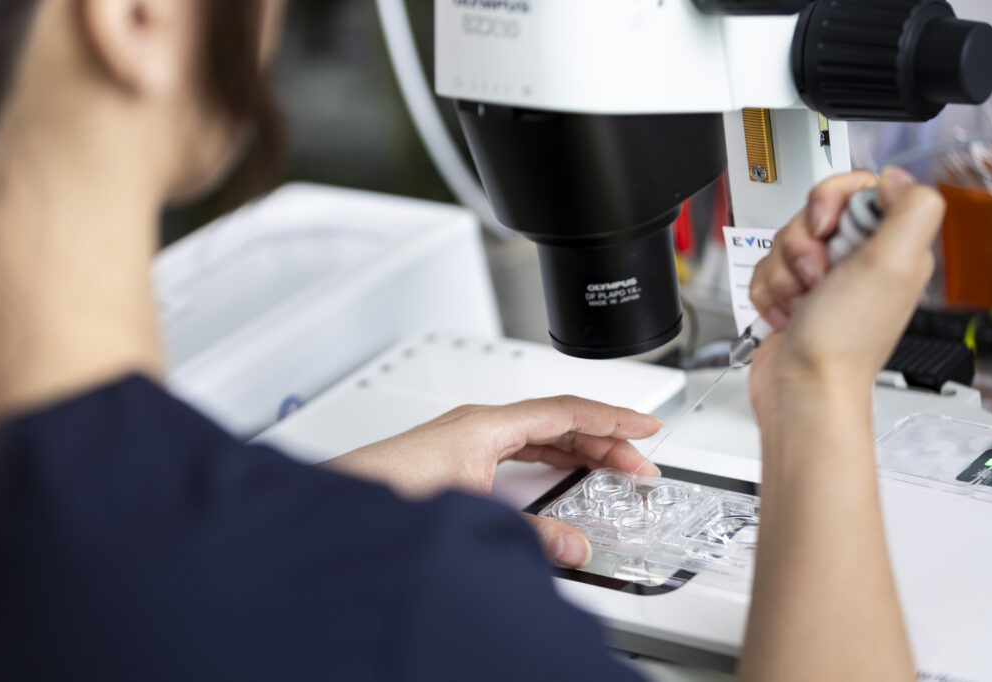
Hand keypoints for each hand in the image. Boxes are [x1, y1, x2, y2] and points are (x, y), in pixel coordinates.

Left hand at [322, 396, 662, 567]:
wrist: (344, 502)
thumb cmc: (389, 491)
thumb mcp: (473, 511)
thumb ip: (530, 532)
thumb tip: (574, 546)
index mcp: (488, 423)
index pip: (566, 410)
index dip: (613, 418)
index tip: (646, 426)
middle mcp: (480, 423)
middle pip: (559, 420)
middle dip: (605, 438)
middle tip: (641, 462)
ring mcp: (470, 436)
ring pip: (542, 432)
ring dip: (582, 447)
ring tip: (614, 467)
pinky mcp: (461, 453)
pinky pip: (523, 444)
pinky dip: (554, 456)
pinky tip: (567, 472)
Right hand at [748, 167, 945, 421]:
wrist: (802, 387)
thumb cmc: (843, 340)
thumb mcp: (894, 264)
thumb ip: (909, 207)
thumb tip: (892, 179)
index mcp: (891, 245)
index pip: (858, 187)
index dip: (831, 200)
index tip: (826, 228)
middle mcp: (859, 260)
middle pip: (813, 212)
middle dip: (801, 243)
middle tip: (816, 275)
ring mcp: (822, 279)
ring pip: (783, 241)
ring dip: (782, 272)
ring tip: (802, 301)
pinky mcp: (791, 295)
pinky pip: (763, 269)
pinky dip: (767, 292)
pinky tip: (787, 314)